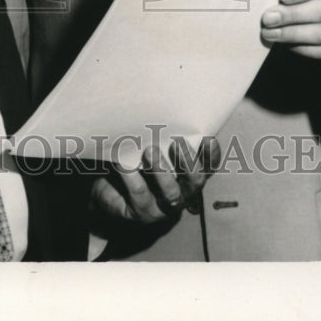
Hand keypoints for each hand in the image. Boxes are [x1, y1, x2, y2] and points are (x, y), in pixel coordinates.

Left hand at [90, 137, 220, 223]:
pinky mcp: (141, 212)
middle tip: (177, 143)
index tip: (208, 138)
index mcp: (189, 175)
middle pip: (195, 181)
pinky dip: (132, 177)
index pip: (209, 167)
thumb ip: (161, 136)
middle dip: (189, 162)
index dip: (211, 155)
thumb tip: (163, 108)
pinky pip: (140, 195)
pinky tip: (123, 164)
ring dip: (161, 170)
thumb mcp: (151, 147)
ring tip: (149, 151)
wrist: (109, 189)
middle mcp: (182, 192)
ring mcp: (163, 206)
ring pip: (170, 193)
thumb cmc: (136, 161)